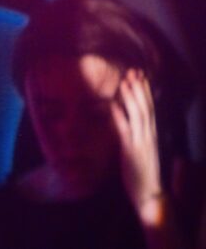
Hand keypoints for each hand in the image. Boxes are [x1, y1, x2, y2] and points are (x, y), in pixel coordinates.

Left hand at [111, 69, 164, 225]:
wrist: (149, 194)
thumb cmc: (142, 172)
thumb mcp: (138, 149)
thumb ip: (134, 134)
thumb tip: (124, 119)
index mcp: (151, 134)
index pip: (150, 108)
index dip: (145, 92)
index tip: (140, 76)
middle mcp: (149, 135)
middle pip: (146, 107)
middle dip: (140, 88)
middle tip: (134, 71)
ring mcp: (141, 142)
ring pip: (139, 114)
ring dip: (131, 97)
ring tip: (125, 82)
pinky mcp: (132, 151)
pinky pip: (125, 130)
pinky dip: (120, 115)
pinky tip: (113, 104)